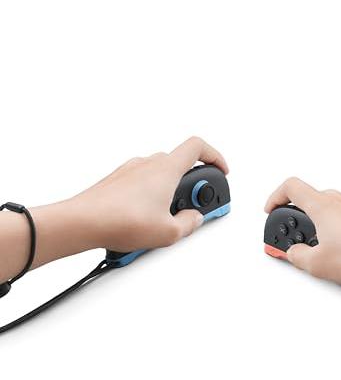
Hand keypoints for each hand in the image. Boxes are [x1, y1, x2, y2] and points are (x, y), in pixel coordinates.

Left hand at [71, 136, 228, 251]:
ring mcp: (130, 171)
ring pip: (160, 176)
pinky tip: (145, 221)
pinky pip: (142, 186)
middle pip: (179, 165)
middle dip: (190, 187)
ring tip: (166, 221)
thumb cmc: (119, 221)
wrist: (81, 222)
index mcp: (165, 169)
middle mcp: (148, 163)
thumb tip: (194, 218)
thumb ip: (189, 223)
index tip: (221, 172)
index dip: (215, 157)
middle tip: (192, 209)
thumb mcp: (168, 232)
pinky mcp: (117, 182)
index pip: (198, 147)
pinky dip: (151, 199)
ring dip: (170, 194)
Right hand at [264, 177, 340, 287]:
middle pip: (313, 200)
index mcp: (323, 206)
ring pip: (335, 209)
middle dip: (303, 221)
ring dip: (326, 226)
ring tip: (330, 251)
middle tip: (301, 241)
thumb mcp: (319, 265)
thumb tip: (294, 252)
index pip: (291, 186)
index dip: (276, 197)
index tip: (272, 210)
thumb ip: (297, 256)